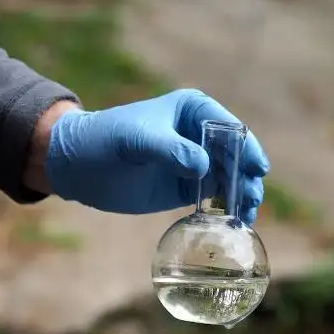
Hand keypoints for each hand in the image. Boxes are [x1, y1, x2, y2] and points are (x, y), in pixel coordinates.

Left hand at [43, 89, 269, 224]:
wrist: (78, 167)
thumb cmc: (104, 140)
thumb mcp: (135, 140)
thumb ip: (170, 149)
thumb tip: (205, 167)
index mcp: (192, 110)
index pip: (229, 127)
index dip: (246, 147)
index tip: (256, 168)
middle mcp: (200, 135)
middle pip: (237, 155)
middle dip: (248, 176)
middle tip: (252, 199)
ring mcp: (196, 163)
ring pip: (231, 178)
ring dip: (243, 195)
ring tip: (247, 216)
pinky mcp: (188, 188)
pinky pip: (216, 198)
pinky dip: (228, 209)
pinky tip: (236, 223)